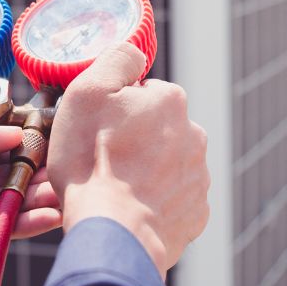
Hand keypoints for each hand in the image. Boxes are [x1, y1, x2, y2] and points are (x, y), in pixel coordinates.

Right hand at [48, 43, 209, 277]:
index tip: (97, 131)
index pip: (142, 94)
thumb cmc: (93, 162)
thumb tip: (135, 53)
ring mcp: (198, 177)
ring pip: (166, 165)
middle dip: (133, 141)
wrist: (115, 232)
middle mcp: (194, 134)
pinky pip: (171, 200)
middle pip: (156, 129)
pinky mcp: (195, 214)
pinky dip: (153, 203)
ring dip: (144, 172)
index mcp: (170, 101)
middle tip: (101, 162)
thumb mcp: (87, 92)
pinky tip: (130, 210)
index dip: (115, 111)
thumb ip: (117, 60)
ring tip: (114, 190)